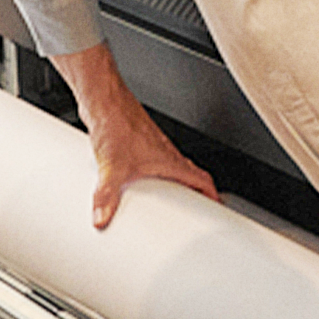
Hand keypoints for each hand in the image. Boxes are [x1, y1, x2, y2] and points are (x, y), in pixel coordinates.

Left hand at [51, 43, 217, 226]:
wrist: (105, 101)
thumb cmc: (118, 124)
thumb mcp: (112, 168)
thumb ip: (106, 197)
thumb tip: (101, 218)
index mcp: (171, 160)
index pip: (202, 180)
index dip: (212, 197)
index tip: (216, 209)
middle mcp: (166, 153)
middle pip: (190, 176)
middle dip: (194, 195)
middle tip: (191, 212)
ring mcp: (153, 148)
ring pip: (172, 169)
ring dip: (173, 184)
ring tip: (165, 202)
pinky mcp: (138, 144)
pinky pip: (153, 163)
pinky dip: (153, 175)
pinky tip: (135, 181)